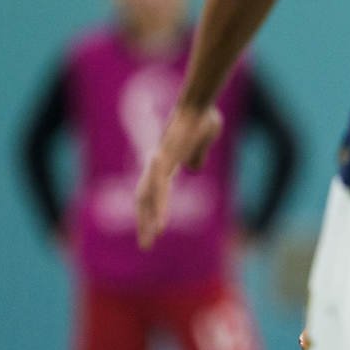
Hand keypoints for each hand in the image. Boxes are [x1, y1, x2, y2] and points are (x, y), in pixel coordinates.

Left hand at [134, 103, 220, 248]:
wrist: (199, 104)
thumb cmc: (202, 118)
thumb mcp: (204, 142)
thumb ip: (197, 156)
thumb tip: (193, 169)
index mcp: (167, 163)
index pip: (157, 191)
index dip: (155, 210)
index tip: (157, 229)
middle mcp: (158, 164)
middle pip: (147, 198)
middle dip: (145, 222)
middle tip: (146, 245)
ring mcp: (159, 162)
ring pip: (150, 196)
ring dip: (149, 220)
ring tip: (150, 240)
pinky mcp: (165, 160)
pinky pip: (159, 189)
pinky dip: (157, 208)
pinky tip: (159, 223)